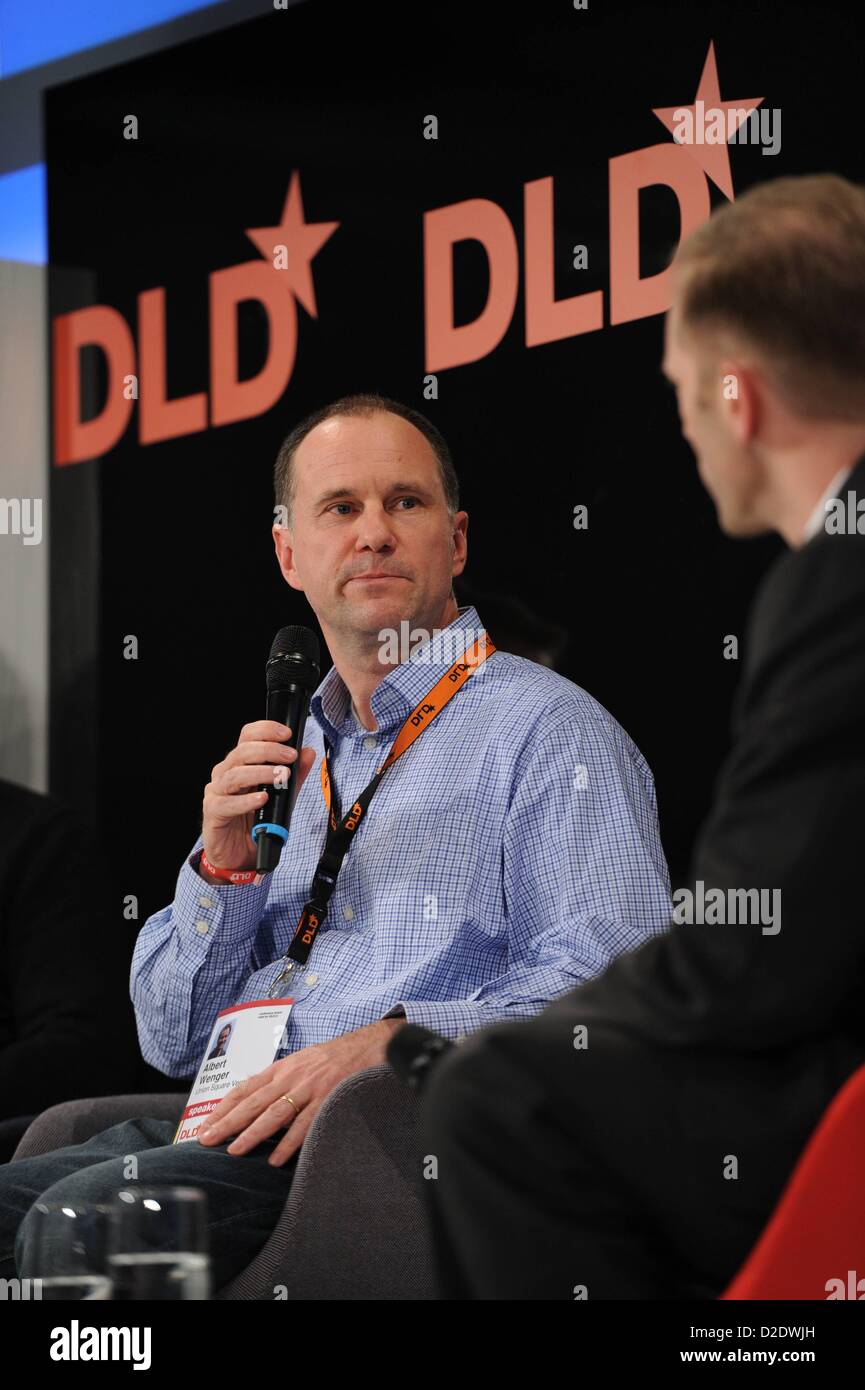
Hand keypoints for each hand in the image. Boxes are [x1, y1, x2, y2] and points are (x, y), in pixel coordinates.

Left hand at [196, 1017, 406, 1165]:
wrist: (370, 1044)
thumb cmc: (334, 1057)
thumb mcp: (302, 1063)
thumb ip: (280, 1081)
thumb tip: (255, 1104)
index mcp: (282, 1068)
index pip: (244, 1088)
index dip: (223, 1108)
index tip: (205, 1126)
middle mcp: (291, 1076)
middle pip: (253, 1102)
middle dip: (227, 1122)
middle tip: (207, 1140)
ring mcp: (309, 1088)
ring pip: (274, 1113)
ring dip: (252, 1133)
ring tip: (234, 1150)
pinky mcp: (328, 1099)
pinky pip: (305, 1124)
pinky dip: (289, 1143)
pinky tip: (276, 1159)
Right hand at [201, 720, 316, 872]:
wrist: (238, 854)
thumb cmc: (256, 821)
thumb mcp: (282, 796)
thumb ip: (295, 776)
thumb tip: (308, 753)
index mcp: (240, 763)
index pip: (247, 736)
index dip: (265, 730)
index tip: (287, 733)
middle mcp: (225, 773)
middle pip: (242, 752)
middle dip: (269, 751)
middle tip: (290, 757)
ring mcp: (216, 791)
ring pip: (234, 775)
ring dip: (260, 773)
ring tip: (281, 776)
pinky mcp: (212, 812)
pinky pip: (227, 803)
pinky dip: (246, 800)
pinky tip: (262, 799)